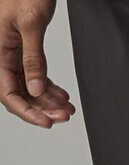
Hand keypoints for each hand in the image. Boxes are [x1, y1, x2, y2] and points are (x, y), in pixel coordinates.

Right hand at [1, 0, 74, 126]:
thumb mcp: (31, 24)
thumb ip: (33, 58)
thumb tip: (35, 89)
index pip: (7, 93)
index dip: (27, 112)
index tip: (47, 122)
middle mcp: (2, 54)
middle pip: (19, 94)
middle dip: (42, 109)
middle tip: (64, 116)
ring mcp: (12, 52)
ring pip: (28, 87)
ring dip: (48, 101)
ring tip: (68, 108)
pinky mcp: (23, 48)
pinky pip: (33, 75)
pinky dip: (48, 87)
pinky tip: (62, 96)